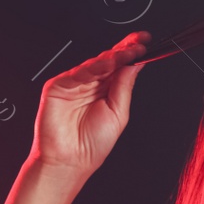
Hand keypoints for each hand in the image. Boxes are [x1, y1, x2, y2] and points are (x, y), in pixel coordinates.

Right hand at [29, 31, 150, 173]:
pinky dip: (93, 66)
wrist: (70, 161)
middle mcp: (91, 84)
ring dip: (113, 56)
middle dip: (125, 49)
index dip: (131, 51)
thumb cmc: (92, 144)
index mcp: (106, 90)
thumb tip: (135, 64)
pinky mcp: (59, 85)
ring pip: (95, 63)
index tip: (145, 42)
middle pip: (109, 59)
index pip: (120, 65)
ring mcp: (75, 83)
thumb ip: (124, 87)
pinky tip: (107, 63)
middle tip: (139, 43)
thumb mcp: (118, 113)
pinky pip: (78, 72)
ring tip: (128, 52)